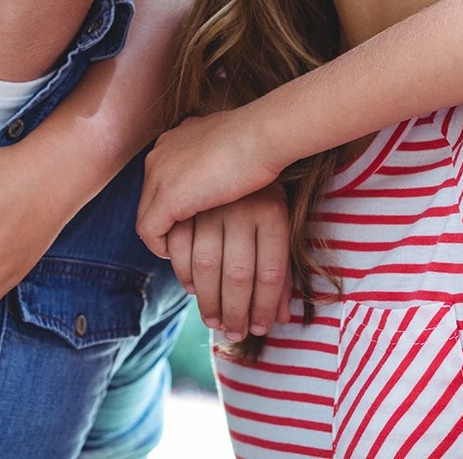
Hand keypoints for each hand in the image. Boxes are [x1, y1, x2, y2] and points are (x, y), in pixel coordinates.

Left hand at [137, 109, 287, 257]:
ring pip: (147, 215)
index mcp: (173, 141)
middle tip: (187, 241)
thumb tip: (222, 174)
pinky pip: (149, 231)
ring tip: (185, 252)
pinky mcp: (166, 197)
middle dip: (166, 221)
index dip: (176, 202)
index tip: (193, 219)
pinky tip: (182, 254)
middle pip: (150, 198)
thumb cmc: (258, 141)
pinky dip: (161, 246)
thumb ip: (214, 158)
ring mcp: (158, 175)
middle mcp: (159, 155)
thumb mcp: (228, 146)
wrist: (262, 135)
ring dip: (164, 236)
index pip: (162, 179)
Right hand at [168, 185, 290, 342]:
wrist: (246, 130)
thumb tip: (282, 319)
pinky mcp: (185, 195)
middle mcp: (243, 208)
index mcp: (272, 212)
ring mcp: (212, 201)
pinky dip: (184, 270)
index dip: (264, 306)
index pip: (271, 273)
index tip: (259, 328)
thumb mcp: (281, 221)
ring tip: (213, 319)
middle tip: (233, 333)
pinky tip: (192, 287)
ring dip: (208, 298)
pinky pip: (180, 243)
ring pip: (208, 264)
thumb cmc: (267, 184)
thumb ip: (280, 272)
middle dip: (236, 311)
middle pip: (239, 274)